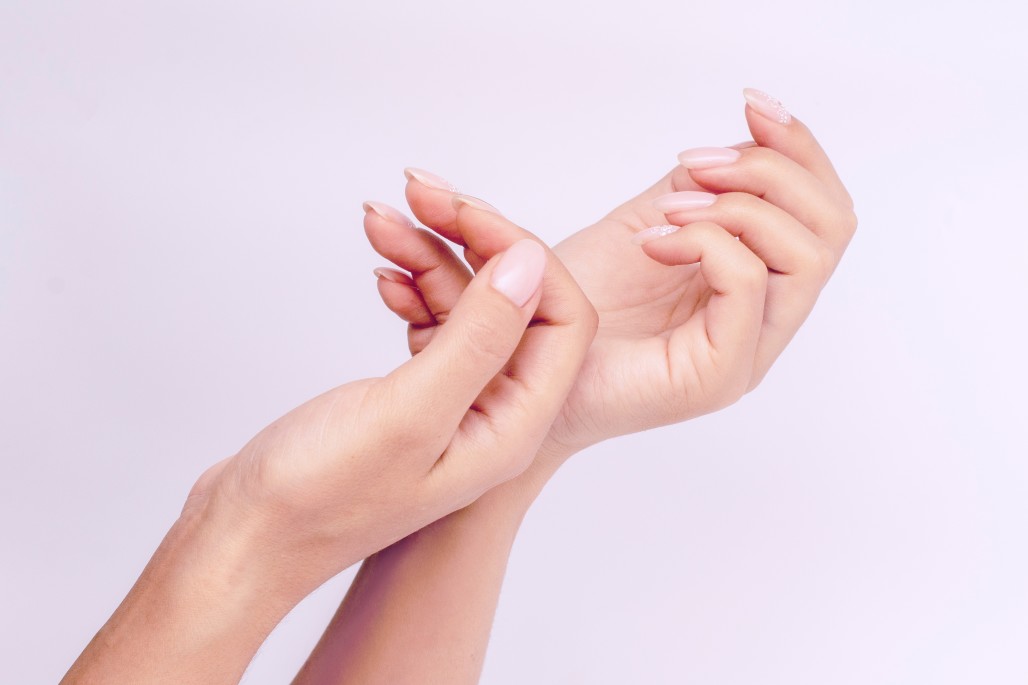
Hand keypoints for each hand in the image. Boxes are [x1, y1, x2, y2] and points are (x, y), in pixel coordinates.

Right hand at [190, 204, 596, 586]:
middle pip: (517, 302)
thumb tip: (529, 264)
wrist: (244, 538)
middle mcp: (494, 413)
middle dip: (475, 239)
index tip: (464, 213)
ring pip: (467, 304)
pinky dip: (409, 285)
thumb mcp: (409, 412)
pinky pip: (431, 322)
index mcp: (513, 425)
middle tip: (419, 190)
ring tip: (378, 217)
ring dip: (430, 254)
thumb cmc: (319, 496)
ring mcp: (453, 402)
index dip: (523, 255)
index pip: (561, 319)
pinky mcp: (413, 394)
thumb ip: (479, 339)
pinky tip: (378, 268)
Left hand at [370, 90, 854, 468]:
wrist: (522, 368)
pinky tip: (654, 240)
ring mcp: (748, 351)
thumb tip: (746, 138)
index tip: (751, 104)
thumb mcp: (645, 223)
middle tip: (696, 164)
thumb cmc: (575, 306)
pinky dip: (708, 241)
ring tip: (672, 208)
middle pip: (832, 227)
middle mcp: (765, 321)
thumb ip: (700, 189)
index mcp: (757, 285)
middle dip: (772, 169)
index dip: (799, 147)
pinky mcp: (718, 375)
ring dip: (740, 204)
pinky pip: (749, 286)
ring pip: (807, 255)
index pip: (823, 211)